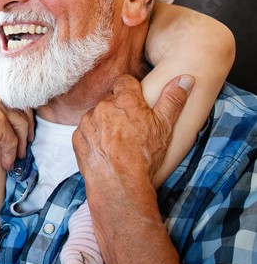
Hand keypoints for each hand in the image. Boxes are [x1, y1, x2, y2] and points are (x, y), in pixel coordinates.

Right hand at [0, 69, 33, 170]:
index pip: (8, 89)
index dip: (17, 106)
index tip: (19, 121)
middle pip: (19, 103)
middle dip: (26, 123)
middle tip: (26, 139)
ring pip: (20, 122)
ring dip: (21, 141)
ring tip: (19, 155)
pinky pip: (12, 139)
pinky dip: (11, 154)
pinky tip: (7, 164)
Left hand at [73, 73, 193, 188]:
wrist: (119, 184)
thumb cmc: (144, 156)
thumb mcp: (165, 127)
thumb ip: (173, 100)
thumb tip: (185, 78)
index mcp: (125, 100)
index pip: (125, 82)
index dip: (132, 91)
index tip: (138, 104)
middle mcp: (103, 106)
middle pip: (111, 100)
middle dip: (119, 109)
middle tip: (131, 128)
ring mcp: (88, 122)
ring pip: (97, 115)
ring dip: (105, 123)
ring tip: (118, 142)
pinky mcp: (78, 137)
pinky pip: (86, 131)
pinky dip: (94, 137)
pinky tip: (106, 150)